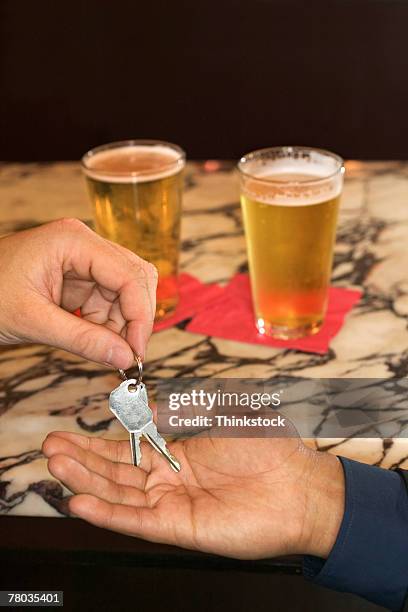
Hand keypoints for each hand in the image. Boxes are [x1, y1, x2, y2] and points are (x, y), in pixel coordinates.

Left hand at [0, 218, 156, 367]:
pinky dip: (106, 323)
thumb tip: (124, 358)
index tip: (138, 350)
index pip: (128, 274)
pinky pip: (107, 299)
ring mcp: (82, 258)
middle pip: (134, 278)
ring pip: (124, 291)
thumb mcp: (33, 321)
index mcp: (73, 241)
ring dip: (120, 322)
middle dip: (134, 317)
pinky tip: (93, 339)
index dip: (139, 314)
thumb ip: (82, 339)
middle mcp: (83, 244)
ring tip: (103, 349)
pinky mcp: (78, 276)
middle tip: (128, 353)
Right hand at [42, 430, 343, 558]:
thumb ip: (185, 413)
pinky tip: (81, 502)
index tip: (69, 434)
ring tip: (56, 466)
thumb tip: (151, 406)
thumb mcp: (223, 416)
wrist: (300, 485)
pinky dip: (108, 513)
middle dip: (81, 460)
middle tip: (50, 447)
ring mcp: (173, 505)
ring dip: (86, 482)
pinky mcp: (180, 528)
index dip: (96, 445)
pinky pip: (137, 521)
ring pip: (119, 495)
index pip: (127, 451)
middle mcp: (170, 481)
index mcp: (178, 455)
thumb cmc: (268, 449)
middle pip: (115, 472)